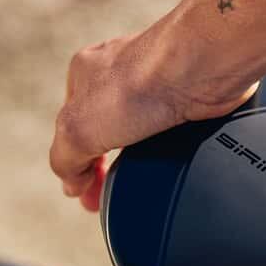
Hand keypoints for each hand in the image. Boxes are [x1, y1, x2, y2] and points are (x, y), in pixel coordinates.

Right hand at [49, 28, 256, 211]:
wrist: (200, 70)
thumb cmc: (139, 84)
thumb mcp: (78, 129)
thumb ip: (65, 159)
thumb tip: (72, 184)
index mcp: (85, 74)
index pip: (73, 128)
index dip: (78, 165)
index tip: (88, 196)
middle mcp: (121, 74)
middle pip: (108, 129)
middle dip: (108, 164)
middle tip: (111, 195)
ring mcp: (159, 85)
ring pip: (144, 130)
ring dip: (141, 157)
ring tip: (141, 179)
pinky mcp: (191, 97)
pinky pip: (176, 130)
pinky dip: (172, 148)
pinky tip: (173, 160)